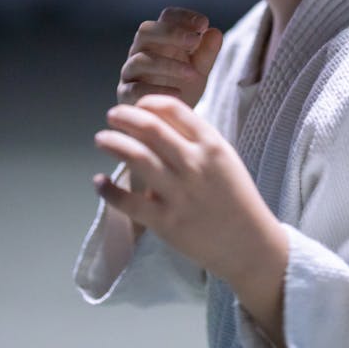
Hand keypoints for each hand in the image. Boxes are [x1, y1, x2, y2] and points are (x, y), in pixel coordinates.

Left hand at [94, 95, 288, 347]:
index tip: (138, 106)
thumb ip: (197, 140)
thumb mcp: (225, 159)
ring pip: (136, 157)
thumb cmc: (236, 198)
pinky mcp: (166, 222)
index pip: (174, 109)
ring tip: (101, 138)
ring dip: (113, 143)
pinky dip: (108, 190)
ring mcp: (179, 193)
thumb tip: (159, 122)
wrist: (249, 245)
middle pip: (150, 128)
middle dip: (125, 117)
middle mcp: (194, 164)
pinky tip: (99, 182)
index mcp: (212, 145)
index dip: (149, 103)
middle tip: (112, 116)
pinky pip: (128, 201)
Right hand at [118, 7, 222, 109]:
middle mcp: (141, 50)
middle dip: (171, 33)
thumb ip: (207, 53)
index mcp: (159, 39)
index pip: (166, 17)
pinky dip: (156, 89)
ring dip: (169, 64)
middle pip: (146, 30)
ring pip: (141, 59)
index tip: (203, 23)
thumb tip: (215, 32)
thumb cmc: (182, 87)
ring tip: (192, 73)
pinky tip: (177, 93)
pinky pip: (135, 88)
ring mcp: (131, 72)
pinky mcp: (125, 95)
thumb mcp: (199, 70)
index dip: (183, 17)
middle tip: (194, 41)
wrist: (167, 118)